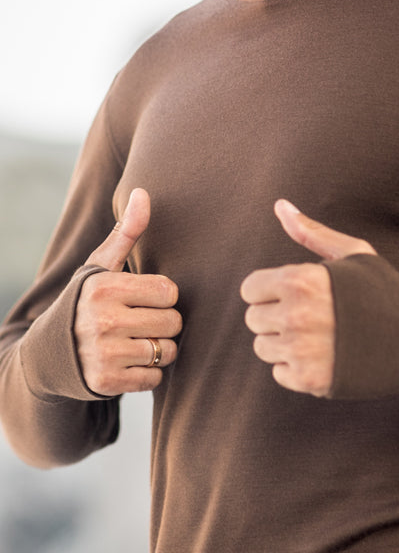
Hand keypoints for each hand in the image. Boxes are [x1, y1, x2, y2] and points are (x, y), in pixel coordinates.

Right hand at [73, 188, 181, 395]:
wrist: (49, 354)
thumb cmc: (86, 302)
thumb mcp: (101, 266)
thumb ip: (127, 231)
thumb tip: (143, 191)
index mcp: (105, 287)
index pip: (169, 291)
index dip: (163, 296)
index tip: (144, 299)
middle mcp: (102, 321)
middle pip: (172, 322)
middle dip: (165, 324)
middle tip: (143, 323)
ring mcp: (104, 354)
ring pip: (167, 351)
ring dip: (160, 349)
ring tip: (138, 341)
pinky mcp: (106, 383)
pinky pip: (154, 377)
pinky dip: (149, 373)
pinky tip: (129, 362)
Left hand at [240, 200, 375, 396]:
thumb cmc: (383, 290)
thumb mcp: (351, 252)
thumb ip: (310, 232)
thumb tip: (280, 205)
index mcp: (300, 281)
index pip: (250, 289)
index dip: (270, 289)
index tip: (292, 293)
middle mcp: (296, 316)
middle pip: (254, 319)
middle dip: (276, 316)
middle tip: (308, 315)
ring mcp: (302, 351)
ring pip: (263, 348)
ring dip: (284, 343)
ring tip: (316, 334)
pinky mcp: (310, 381)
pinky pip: (280, 374)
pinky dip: (297, 368)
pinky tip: (324, 355)